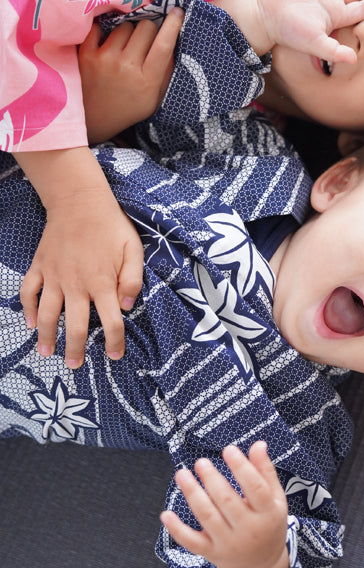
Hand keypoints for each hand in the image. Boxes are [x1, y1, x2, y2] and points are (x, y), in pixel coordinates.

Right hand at [17, 148, 143, 367]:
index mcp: (102, 283)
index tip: (115, 355)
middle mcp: (76, 284)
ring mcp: (54, 277)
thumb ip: (133, 280)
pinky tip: (29, 323)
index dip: (114, 341)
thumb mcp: (133, 249)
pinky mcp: (39, 267)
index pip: (111, 321)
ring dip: (46, 337)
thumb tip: (127, 307)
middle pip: (74, 326)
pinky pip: (28, 292)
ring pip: (46, 314)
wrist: (80, 201)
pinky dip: (26, 309)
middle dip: (74, 349)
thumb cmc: (111, 226)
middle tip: (74, 366)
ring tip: (47, 354)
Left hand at [79, 8, 183, 142]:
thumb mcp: (155, 97)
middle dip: (149, 29)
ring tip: (124, 46)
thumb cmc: (129, 107)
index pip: (164, 45)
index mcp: (148, 80)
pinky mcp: (86, 55)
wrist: (93, 120)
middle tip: (145, 40)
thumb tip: (174, 40)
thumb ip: (167, 72)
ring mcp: (105, 60)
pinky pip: (99, 27)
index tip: (177, 12)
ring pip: (124, 26)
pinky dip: (104, 31)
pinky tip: (107, 41)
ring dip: (128, 32)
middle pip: (145, 27)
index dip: (173, 25)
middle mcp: (127, 67)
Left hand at [161, 442, 290, 567]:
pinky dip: (177, 530)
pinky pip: (192, 542)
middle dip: (212, 480)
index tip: (228, 449)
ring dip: (192, 494)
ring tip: (182, 474)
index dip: (242, 468)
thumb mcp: (275, 498)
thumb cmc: (267, 522)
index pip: (255, 488)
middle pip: (227, 501)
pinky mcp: (211, 552)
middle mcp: (248, 530)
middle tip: (201, 462)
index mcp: (268, 513)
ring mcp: (228, 543)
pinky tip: (165, 514)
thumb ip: (265, 471)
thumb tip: (258, 444)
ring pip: (207, 517)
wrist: (260, 566)